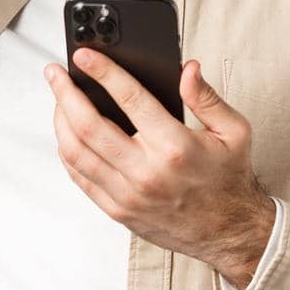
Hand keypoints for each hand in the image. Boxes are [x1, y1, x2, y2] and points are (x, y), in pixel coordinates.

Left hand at [44, 49, 275, 288]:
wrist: (230, 233)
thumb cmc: (229, 179)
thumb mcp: (234, 132)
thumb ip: (207, 98)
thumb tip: (188, 69)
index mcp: (175, 146)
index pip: (129, 99)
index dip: (103, 72)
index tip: (84, 55)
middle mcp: (146, 171)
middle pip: (89, 126)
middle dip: (65, 93)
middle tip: (55, 73)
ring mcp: (128, 194)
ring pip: (76, 153)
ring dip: (60, 121)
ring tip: (58, 99)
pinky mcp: (118, 211)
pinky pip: (80, 178)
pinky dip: (67, 152)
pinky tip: (66, 134)